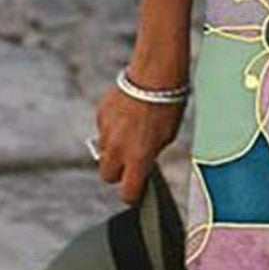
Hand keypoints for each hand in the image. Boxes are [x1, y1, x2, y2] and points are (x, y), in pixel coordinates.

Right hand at [95, 81, 185, 204]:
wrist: (154, 75)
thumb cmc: (168, 105)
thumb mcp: (167, 136)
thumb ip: (150, 155)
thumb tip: (142, 164)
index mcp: (138, 158)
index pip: (127, 193)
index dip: (132, 195)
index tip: (135, 192)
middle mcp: (118, 149)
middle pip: (107, 176)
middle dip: (118, 172)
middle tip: (131, 162)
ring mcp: (106, 132)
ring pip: (103, 152)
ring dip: (113, 149)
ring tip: (130, 133)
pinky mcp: (100, 116)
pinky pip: (102, 130)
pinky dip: (111, 128)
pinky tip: (126, 116)